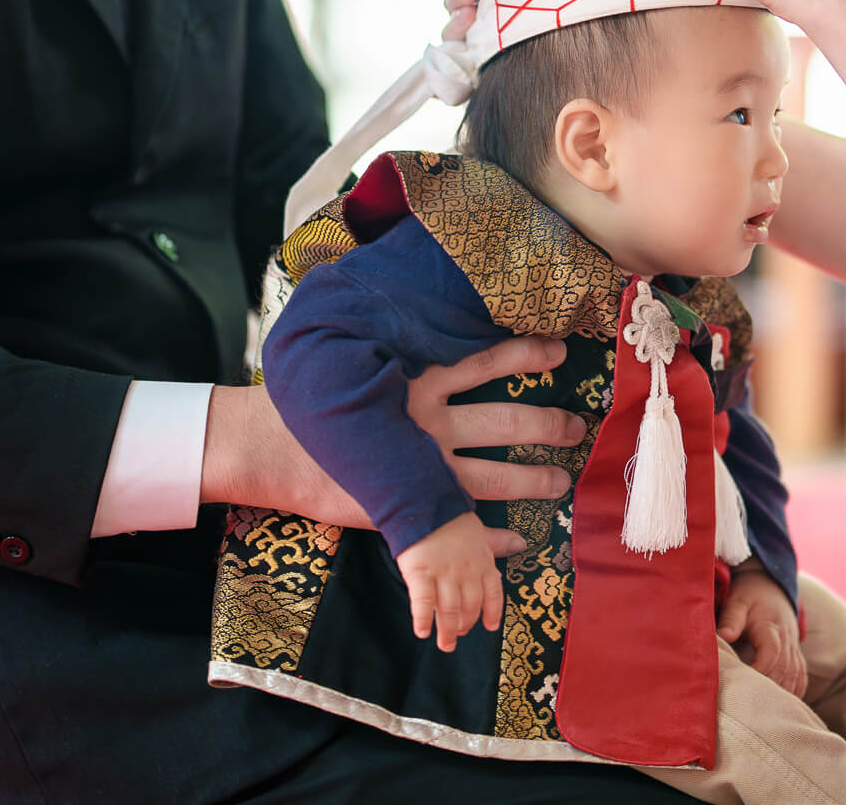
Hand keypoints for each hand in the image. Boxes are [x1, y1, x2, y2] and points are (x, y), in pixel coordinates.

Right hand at [202, 335, 580, 554]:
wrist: (268, 447)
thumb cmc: (316, 394)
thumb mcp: (360, 356)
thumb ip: (402, 340)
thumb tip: (441, 303)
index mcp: (416, 379)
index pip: (486, 359)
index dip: (527, 352)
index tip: (559, 350)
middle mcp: (426, 421)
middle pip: (505, 421)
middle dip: (548, 425)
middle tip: (576, 428)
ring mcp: (419, 466)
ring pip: (494, 475)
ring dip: (534, 481)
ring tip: (561, 483)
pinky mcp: (405, 504)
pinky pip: (461, 525)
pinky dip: (493, 539)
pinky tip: (518, 543)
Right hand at [395, 511, 503, 651]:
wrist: (426, 502)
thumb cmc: (452, 516)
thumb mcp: (480, 529)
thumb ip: (498, 541)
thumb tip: (520, 544)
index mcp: (482, 560)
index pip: (492, 592)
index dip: (492, 611)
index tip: (490, 626)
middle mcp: (466, 571)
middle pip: (469, 605)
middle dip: (466, 624)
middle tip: (460, 637)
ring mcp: (443, 573)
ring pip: (449, 609)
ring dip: (448, 630)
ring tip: (445, 644)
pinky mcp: (420, 573)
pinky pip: (423, 602)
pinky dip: (423, 619)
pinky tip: (422, 632)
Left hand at [717, 565, 805, 697]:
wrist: (771, 587)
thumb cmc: (749, 596)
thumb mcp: (737, 601)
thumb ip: (731, 618)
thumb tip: (724, 636)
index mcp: (771, 626)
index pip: (772, 653)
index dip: (761, 670)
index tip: (744, 683)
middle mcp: (787, 639)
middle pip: (784, 669)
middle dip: (771, 689)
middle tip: (752, 706)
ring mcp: (794, 647)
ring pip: (794, 675)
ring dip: (783, 693)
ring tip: (766, 711)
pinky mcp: (796, 654)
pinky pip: (801, 676)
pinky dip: (795, 691)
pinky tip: (786, 706)